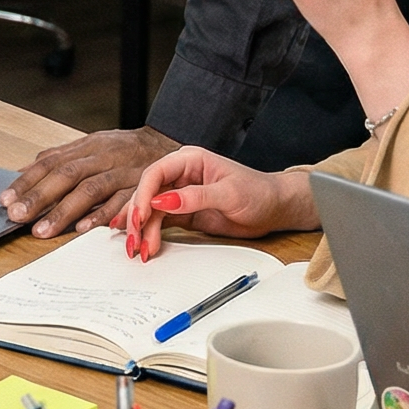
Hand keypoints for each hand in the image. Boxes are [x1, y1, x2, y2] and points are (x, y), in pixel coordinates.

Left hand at [1, 126, 176, 239]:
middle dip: (40, 196)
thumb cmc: (122, 150)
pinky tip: (83, 229)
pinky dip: (102, 215)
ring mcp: (122, 171)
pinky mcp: (141, 188)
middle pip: (67, 175)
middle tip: (17, 216)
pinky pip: (121, 202)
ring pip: (90, 189)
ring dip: (64, 211)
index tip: (7, 199)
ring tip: (42, 231)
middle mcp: (103, 157)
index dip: (28, 180)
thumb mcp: (90, 146)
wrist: (167, 144)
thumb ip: (59, 158)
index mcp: (87, 147)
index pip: (51, 162)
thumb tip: (23, 170)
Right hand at [115, 146, 312, 259]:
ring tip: (138, 249)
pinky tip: (144, 245)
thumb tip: (164, 200)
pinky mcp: (184, 212)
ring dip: (142, 230)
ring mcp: (181, 194)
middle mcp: (181, 174)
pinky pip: (160, 221)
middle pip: (148, 192)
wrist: (274, 209)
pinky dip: (151, 233)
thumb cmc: (258, 192)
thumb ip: (196, 197)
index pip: (156, 173)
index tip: (140, 217)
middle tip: (134, 239)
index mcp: (190, 160)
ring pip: (151, 209)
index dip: (144, 195)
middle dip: (137, 216)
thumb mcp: (229, 194)